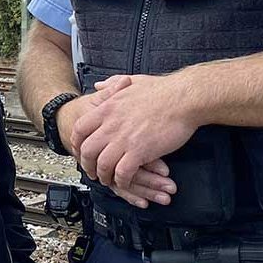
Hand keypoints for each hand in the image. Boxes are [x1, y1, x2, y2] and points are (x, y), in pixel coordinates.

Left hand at [73, 74, 197, 207]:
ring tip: (108, 180)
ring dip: (104, 176)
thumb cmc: (163, 90)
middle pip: (87, 150)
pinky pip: (123, 172)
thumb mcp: (131, 81)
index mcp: (107, 108)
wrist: (184, 97)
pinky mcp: (140, 151)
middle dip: (87, 164)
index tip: (81, 150)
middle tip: (92, 171)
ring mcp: (124, 139)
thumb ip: (111, 84)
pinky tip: (126, 180)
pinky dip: (122, 180)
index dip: (77, 143)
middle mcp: (111, 124)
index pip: (79, 129)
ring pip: (102, 164)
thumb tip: (99, 85)